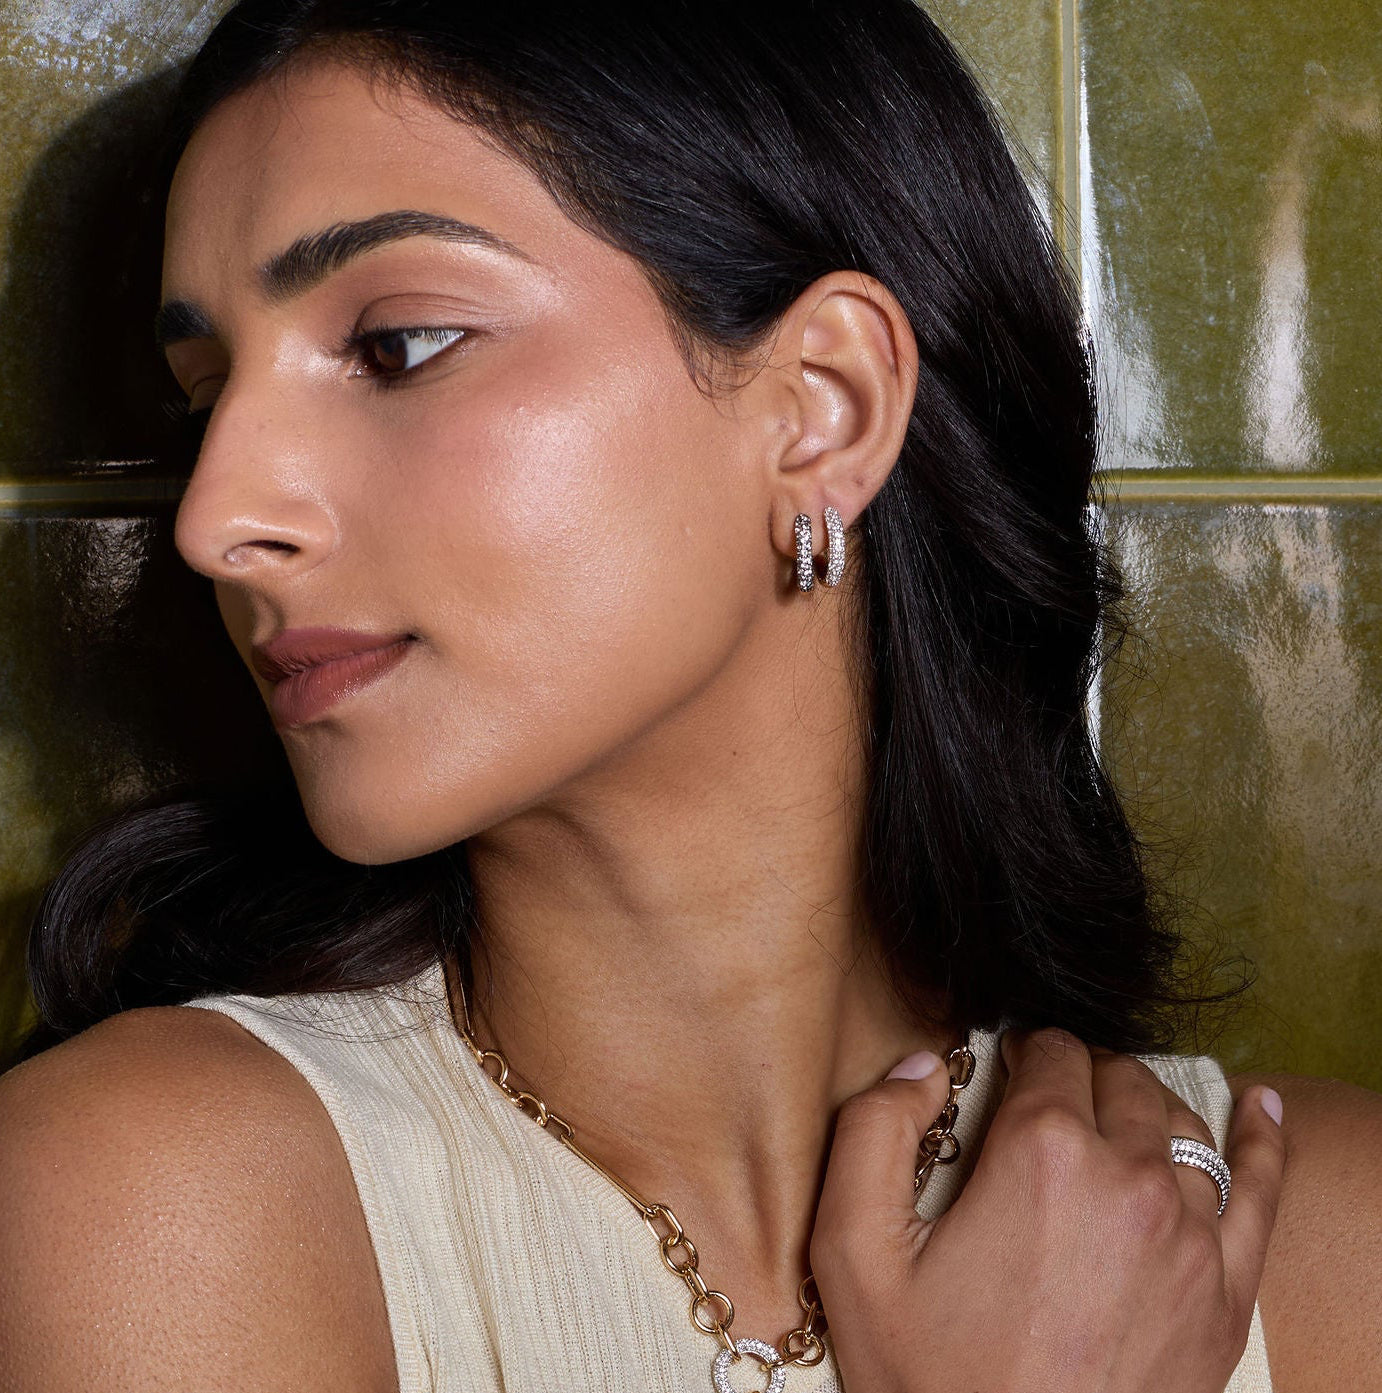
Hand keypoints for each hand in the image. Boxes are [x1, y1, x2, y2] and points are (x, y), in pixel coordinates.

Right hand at [810, 1027, 1285, 1392]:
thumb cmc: (930, 1376)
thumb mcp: (856, 1251)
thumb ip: (871, 1131)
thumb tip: (921, 1066)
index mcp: (1041, 1152)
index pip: (1050, 1053)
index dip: (1023, 1050)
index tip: (1006, 1070)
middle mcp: (1128, 1177)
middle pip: (1117, 1078)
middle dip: (1080, 1075)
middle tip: (1047, 1099)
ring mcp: (1189, 1235)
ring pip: (1179, 1122)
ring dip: (1143, 1104)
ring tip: (1113, 1111)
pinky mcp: (1225, 1292)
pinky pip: (1261, 1188)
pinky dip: (1264, 1136)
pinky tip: (1263, 1104)